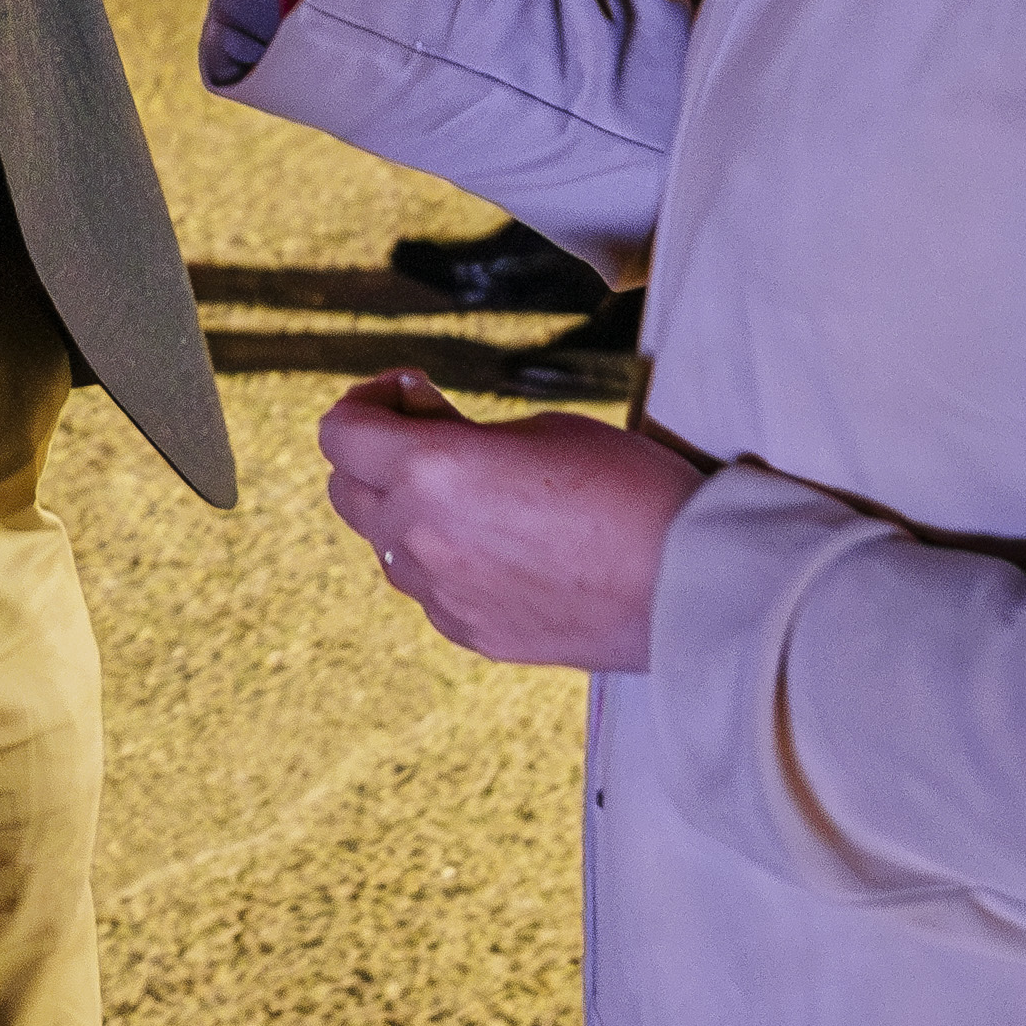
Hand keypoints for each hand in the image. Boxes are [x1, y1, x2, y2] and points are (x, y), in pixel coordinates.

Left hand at [316, 372, 700, 671]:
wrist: (687, 584)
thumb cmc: (626, 488)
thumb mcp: (539, 428)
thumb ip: (459, 432)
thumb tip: (422, 431)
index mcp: (429, 472)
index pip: (338, 432)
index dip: (366, 402)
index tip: (410, 392)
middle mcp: (418, 537)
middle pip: (345, 488)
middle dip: (376, 452)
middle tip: (435, 431)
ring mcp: (440, 595)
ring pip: (384, 543)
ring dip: (407, 509)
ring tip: (479, 494)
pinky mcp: (470, 633)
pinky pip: (430, 587)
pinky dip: (444, 558)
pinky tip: (504, 546)